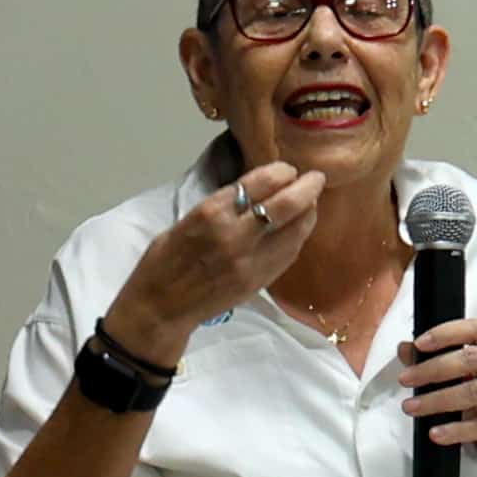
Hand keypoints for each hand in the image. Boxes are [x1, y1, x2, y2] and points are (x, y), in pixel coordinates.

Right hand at [107, 162, 323, 355]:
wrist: (160, 307)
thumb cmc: (164, 261)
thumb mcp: (185, 222)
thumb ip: (221, 207)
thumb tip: (255, 192)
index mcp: (210, 213)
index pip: (259, 183)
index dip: (280, 172)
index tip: (288, 169)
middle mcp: (235, 234)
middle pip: (287, 204)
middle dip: (308, 187)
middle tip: (316, 178)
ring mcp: (252, 260)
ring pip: (296, 230)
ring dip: (309, 212)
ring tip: (312, 202)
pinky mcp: (260, 280)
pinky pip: (290, 253)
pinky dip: (299, 236)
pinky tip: (300, 228)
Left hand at [403, 318, 476, 476]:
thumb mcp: (466, 383)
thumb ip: (438, 362)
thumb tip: (405, 349)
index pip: (476, 330)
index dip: (446, 334)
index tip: (419, 345)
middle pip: (474, 360)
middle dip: (433, 369)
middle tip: (407, 380)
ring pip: (476, 391)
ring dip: (438, 400)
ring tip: (413, 407)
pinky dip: (456, 429)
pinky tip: (437, 432)